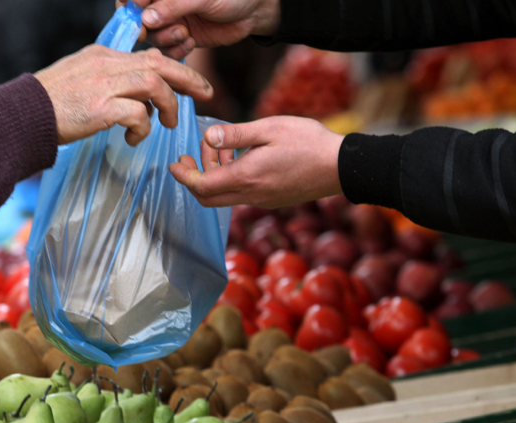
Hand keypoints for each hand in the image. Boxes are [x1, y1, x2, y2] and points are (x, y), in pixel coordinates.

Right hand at [34, 45, 212, 144]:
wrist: (21, 115)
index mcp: (103, 56)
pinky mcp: (100, 108)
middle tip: (206, 93)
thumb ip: (108, 80)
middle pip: (159, 63)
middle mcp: (106, 65)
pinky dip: (143, 127)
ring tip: (168, 124)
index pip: (148, 56)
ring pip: (154, 85)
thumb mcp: (80, 79)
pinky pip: (138, 114)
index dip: (175, 68)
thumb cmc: (49, 104)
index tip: (190, 82)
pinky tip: (134, 139)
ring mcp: (104, 85)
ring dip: (168, 106)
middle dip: (188, 78)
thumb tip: (137, 97)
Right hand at [117, 0, 280, 58]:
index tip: (141, 17)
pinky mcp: (180, 39)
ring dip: (165, 40)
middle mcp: (161, 4)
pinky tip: (189, 43)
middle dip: (149, 29)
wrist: (253, 10)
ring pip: (151, 38)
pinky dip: (175, 51)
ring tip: (184, 34)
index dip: (131, 7)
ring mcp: (169, 22)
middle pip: (137, 20)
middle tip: (167, 30)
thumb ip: (172, 6)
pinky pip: (166, 51)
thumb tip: (146, 17)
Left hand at [169, 116, 343, 207]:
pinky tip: (241, 157)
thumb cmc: (309, 142)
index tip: (173, 163)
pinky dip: (231, 178)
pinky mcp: (272, 200)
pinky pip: (241, 194)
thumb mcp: (269, 128)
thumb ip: (236, 135)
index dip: (183, 176)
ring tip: (222, 148)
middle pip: (208, 198)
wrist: (342, 167)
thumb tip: (208, 137)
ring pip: (225, 196)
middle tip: (190, 155)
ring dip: (215, 174)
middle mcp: (251, 195)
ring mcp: (262, 200)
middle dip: (194, 177)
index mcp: (246, 177)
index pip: (201, 186)